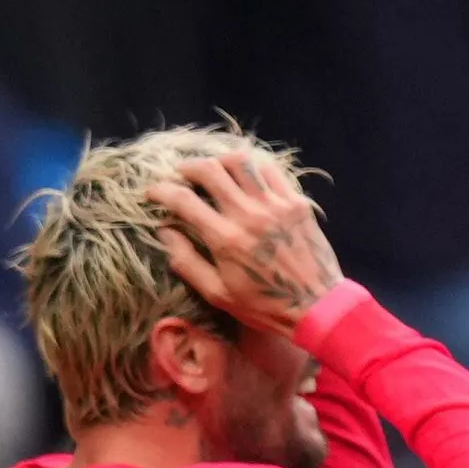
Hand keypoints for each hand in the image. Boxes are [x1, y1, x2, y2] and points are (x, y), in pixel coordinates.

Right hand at [149, 152, 343, 338]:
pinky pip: (270, 170)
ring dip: (219, 161)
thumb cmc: (263, 306)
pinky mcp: (296, 202)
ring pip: (241, 161)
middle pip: (210, 170)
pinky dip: (252, 168)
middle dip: (188, 167)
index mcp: (225, 239)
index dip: (161, 191)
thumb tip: (164, 232)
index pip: (184, 200)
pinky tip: (245, 178)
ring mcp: (275, 204)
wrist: (317, 306)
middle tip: (180, 175)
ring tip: (213, 170)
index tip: (151, 193)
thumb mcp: (217, 294)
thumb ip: (187, 262)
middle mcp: (249, 214)